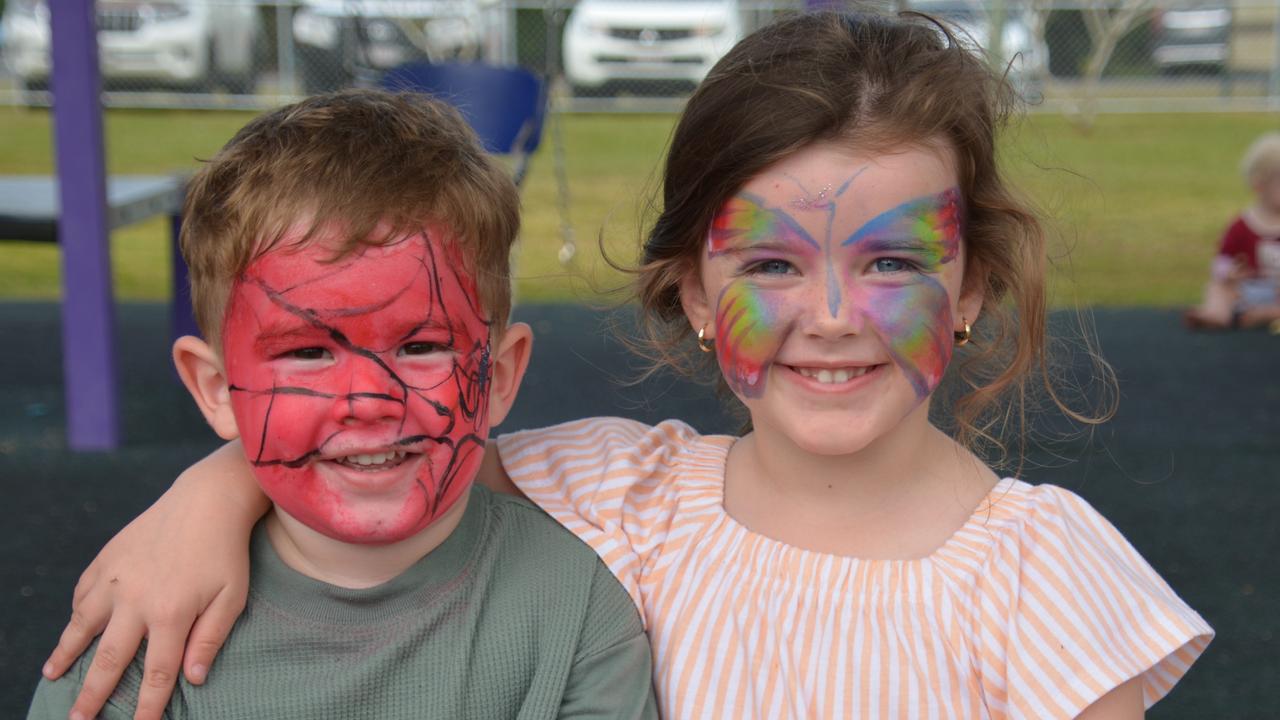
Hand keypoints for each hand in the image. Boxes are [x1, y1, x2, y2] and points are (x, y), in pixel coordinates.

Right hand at [41, 442, 263, 719]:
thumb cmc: (226, 551)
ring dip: (66, 654)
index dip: (147, 706)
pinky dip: (76, 613)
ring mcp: (117, 577)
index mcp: (171, 613)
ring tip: (53, 677)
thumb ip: (210, 638)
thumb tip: (193, 679)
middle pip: (110, 659)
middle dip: (92, 694)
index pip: (156, 673)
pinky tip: (72, 627)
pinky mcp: (108, 557)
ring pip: (82, 624)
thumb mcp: (232, 597)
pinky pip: (83, 592)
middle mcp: (136, 599)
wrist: (208, 498)